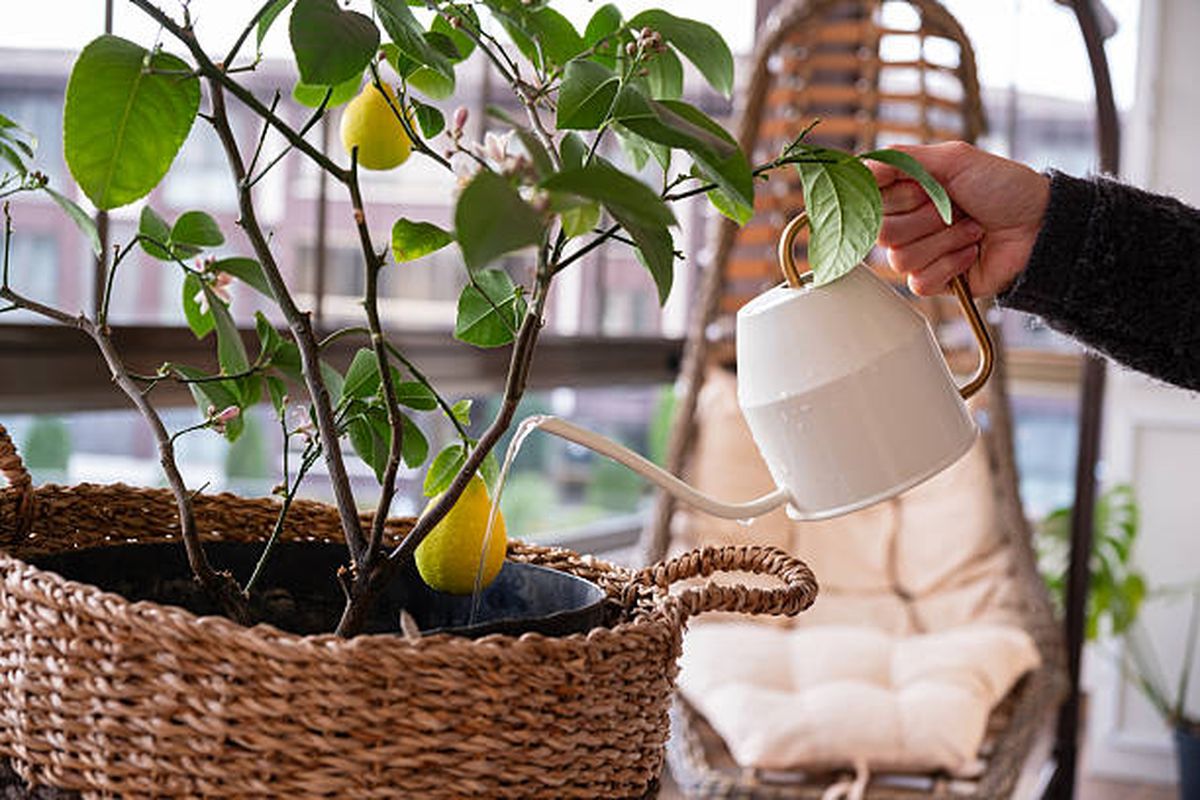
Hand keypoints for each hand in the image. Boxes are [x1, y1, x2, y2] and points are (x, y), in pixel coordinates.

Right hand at [867, 142, 1050, 295]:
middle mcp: (908, 222)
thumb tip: (862, 165)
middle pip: (882, 232)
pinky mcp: (933, 281)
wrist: (1039, 226)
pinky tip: (971, 253)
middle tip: (954, 208)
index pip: (869, 199)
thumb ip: (902, 159)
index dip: (895, 196)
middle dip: (925, 218)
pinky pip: (919, 282)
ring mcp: (919, 252)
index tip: (921, 188)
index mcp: (907, 191)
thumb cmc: (1004, 188)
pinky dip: (951, 264)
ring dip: (944, 240)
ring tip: (971, 229)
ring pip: (900, 259)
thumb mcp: (954, 158)